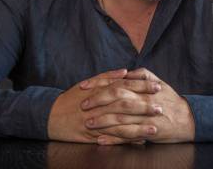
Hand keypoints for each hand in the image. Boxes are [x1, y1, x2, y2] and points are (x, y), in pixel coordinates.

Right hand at [47, 68, 161, 142]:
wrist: (51, 116)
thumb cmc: (72, 98)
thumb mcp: (88, 83)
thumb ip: (107, 76)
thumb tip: (125, 72)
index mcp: (100, 90)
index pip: (125, 86)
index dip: (142, 87)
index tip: (158, 86)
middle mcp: (99, 105)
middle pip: (125, 104)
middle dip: (144, 106)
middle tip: (161, 106)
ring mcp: (97, 121)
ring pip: (121, 124)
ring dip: (139, 126)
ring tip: (155, 127)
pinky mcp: (94, 135)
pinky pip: (112, 138)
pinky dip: (126, 140)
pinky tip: (139, 140)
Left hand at [80, 68, 195, 144]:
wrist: (188, 119)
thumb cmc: (170, 100)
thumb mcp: (158, 82)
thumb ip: (141, 75)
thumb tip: (124, 72)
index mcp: (144, 87)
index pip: (117, 82)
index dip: (99, 84)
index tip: (84, 86)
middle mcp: (144, 100)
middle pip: (117, 99)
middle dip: (98, 101)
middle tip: (83, 105)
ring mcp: (146, 117)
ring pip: (121, 118)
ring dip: (102, 121)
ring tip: (88, 124)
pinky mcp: (148, 132)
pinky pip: (128, 136)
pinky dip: (114, 138)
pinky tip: (101, 140)